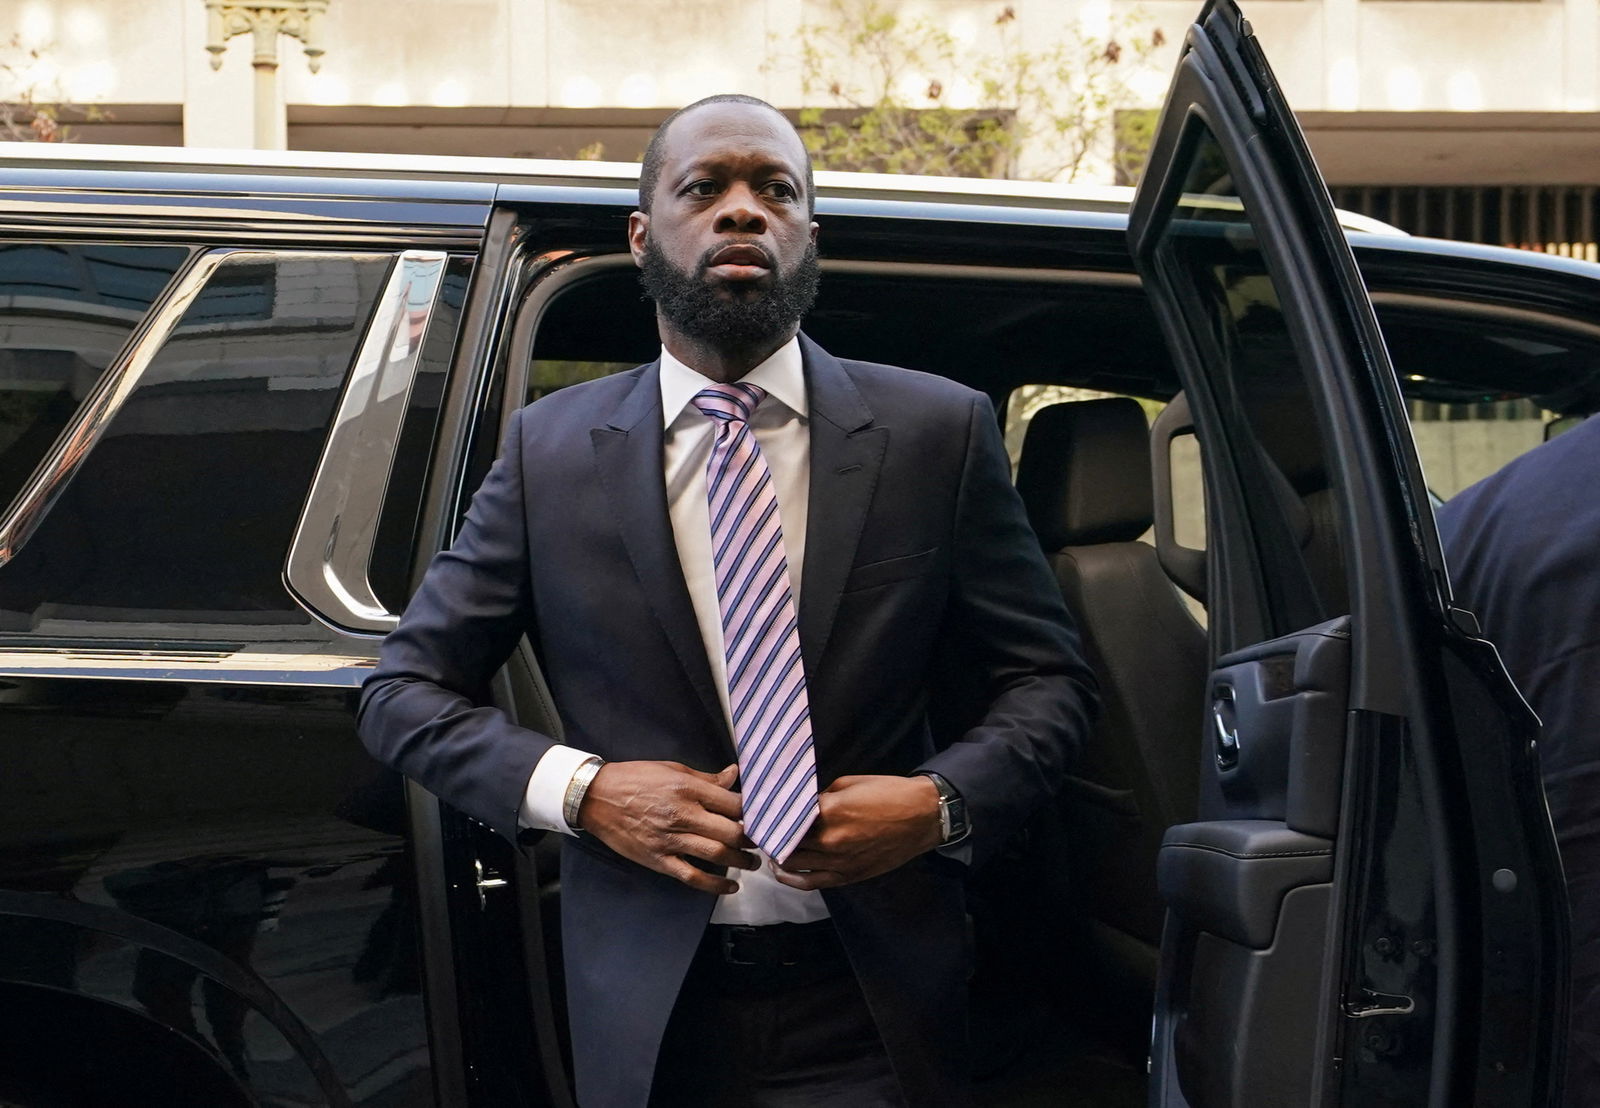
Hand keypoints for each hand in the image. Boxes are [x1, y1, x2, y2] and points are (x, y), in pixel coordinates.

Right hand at [578, 761, 758, 894]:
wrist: (597, 798)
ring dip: (740, 862)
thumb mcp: (673, 769)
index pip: (733, 804)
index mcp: (688, 789)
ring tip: (752, 863)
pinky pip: (691, 876)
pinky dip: (714, 885)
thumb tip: (734, 775)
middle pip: (730, 832)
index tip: (760, 817)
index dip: (752, 813)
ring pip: (716, 855)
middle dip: (751, 840)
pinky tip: (730, 887)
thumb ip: (706, 778)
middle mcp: (683, 815)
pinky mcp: (659, 860)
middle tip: (761, 843)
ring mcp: (670, 840)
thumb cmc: (636, 778)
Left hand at [772, 774, 942, 890]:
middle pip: (784, 840)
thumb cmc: (888, 793)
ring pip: (793, 863)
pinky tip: (780, 869)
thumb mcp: (849, 783)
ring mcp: (839, 862)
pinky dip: (791, 877)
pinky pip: (811, 882)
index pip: (786, 814)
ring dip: (777, 853)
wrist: (922, 817)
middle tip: (756, 826)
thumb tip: (799, 802)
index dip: (770, 812)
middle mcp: (830, 840)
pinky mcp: (848, 876)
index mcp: (830, 811)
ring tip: (767, 844)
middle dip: (769, 833)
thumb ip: (821, 795)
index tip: (757, 809)